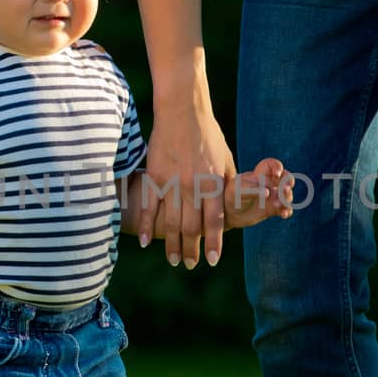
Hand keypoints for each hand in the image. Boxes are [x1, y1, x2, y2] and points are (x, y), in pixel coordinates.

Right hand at [142, 105, 236, 268]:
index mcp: (213, 183)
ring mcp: (172, 181)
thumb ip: (226, 186)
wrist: (182, 111)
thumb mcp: (225, 161)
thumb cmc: (209, 136)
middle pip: (192, 227)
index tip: (211, 260)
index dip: (213, 242)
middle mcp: (193, 185)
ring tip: (174, 260)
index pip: (214, 221)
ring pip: (171, 222)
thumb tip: (231, 208)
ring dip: (172, 244)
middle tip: (191, 265)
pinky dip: (148, 226)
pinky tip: (147, 242)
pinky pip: (150, 206)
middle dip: (192, 249)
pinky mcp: (155, 175)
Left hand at [223, 158, 294, 228]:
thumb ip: (251, 189)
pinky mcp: (272, 209)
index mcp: (259, 174)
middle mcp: (268, 184)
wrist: (227, 214)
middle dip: (288, 182)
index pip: (272, 165)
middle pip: (285, 178)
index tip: (276, 174)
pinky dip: (287, 210)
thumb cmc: (230, 196)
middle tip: (284, 189)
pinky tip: (284, 214)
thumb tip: (268, 193)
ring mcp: (271, 197)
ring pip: (287, 194)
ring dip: (286, 198)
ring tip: (277, 205)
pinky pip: (284, 208)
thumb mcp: (237, 190)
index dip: (278, 167)